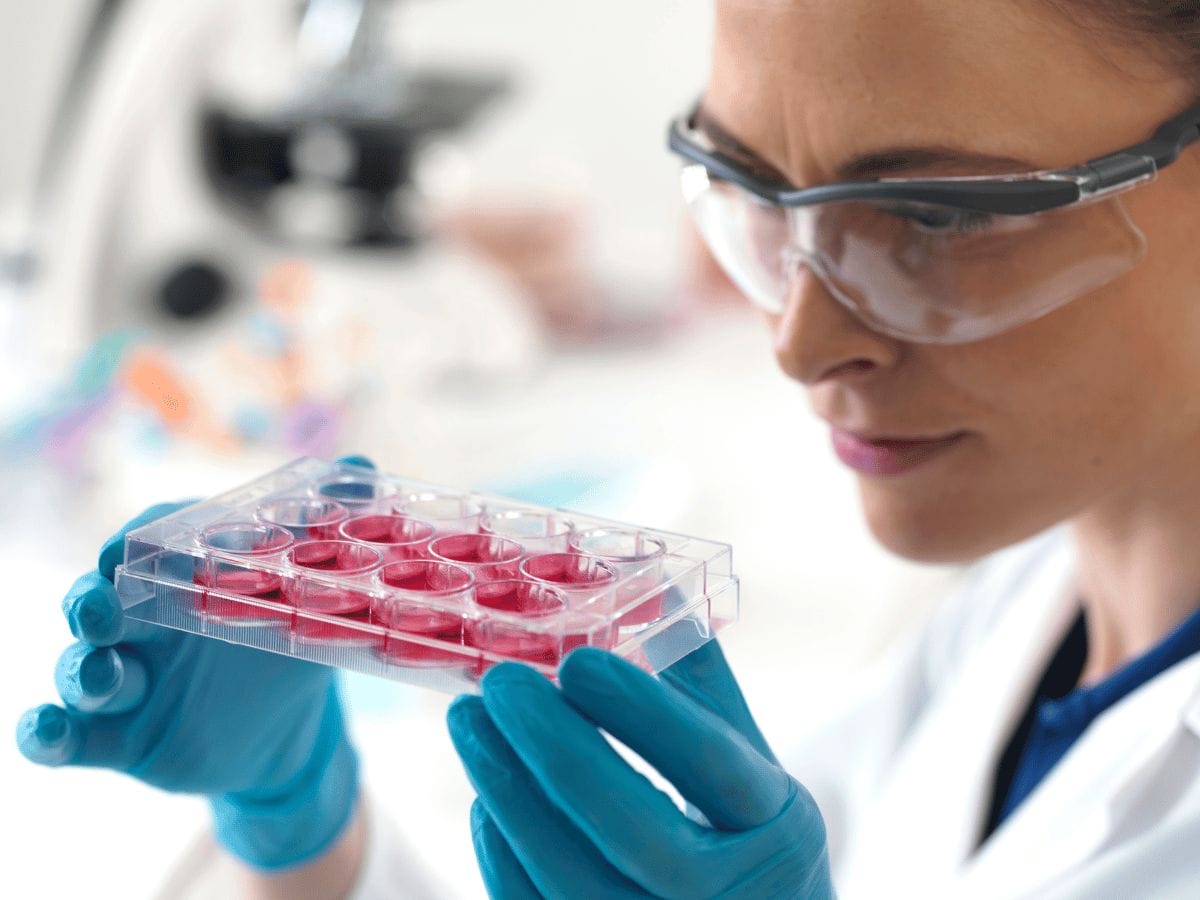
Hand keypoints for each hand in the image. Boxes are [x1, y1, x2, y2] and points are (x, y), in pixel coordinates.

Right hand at [15, 456, 376, 869]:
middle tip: (103, 606)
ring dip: (82, 670)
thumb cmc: (282, 638)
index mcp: (181, 575)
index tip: (132, 548)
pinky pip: (70, 736)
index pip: (147, 544)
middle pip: (98, 601)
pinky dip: (48, 732)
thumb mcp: (311, 590)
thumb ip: (327, 530)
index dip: (137, 544)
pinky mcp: (119, 737)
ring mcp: (127, 679)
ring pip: (83, 669)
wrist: (285, 725)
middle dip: (92, 602)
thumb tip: (362, 467)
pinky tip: (43, 731)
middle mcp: (141, 622)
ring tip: (103, 675)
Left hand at [447, 640, 833, 898]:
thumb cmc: (749, 839)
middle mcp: (730, 897)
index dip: (642, 710)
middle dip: (554, 749)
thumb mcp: (749, 765)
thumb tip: (649, 580)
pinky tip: (486, 797)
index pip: (708, 763)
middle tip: (497, 683)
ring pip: (572, 880)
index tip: (575, 661)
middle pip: (633, 828)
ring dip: (509, 794)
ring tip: (469, 723)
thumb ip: (699, 683)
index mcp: (777, 827)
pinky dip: (504, 856)